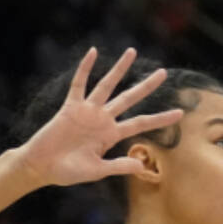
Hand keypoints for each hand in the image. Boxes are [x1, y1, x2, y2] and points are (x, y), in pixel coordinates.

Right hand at [18, 48, 181, 186]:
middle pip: (130, 98)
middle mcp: (103, 119)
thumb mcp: (97, 171)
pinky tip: (93, 52)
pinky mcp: (70, 107)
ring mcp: (87, 111)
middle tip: (164, 73)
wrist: (41, 167)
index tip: (180, 112)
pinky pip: (79, 84)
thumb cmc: (68, 172)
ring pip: (107, 85)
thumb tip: (141, 165)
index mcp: (112, 135)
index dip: (160, 118)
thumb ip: (119, 166)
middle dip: (147, 86)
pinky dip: (85, 69)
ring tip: (133, 52)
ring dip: (120, 69)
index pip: (141, 123)